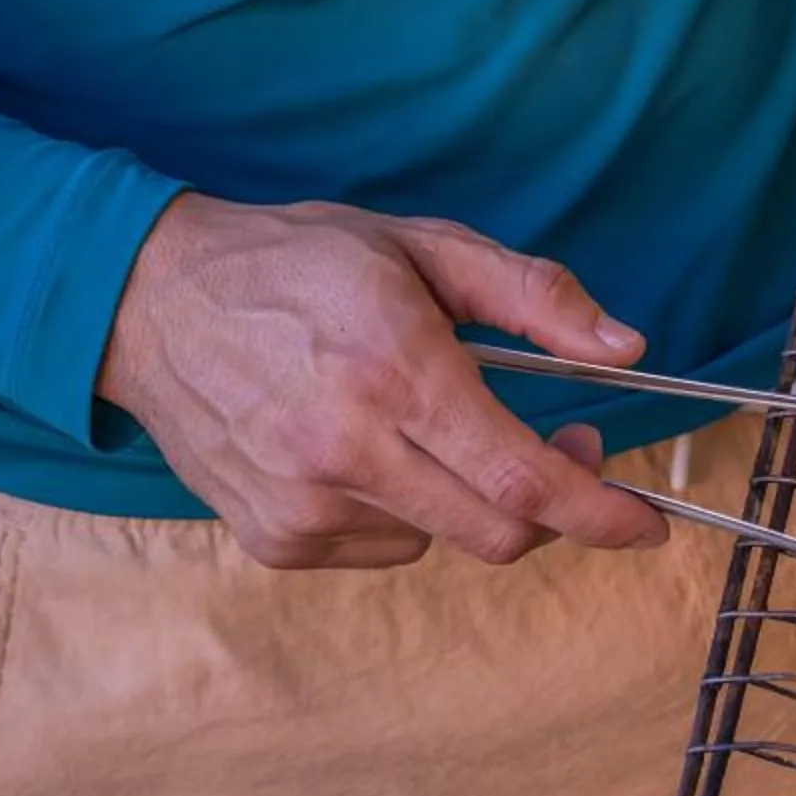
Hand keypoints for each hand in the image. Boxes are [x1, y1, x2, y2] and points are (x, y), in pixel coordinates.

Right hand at [97, 194, 666, 569]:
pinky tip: (370, 450)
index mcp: (394, 371)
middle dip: (554, 506)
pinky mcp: (275, 537)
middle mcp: (347, 449)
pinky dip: (406, 512)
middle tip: (561, 446)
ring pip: (443, 541)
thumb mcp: (424, 247)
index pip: (521, 478)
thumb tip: (626, 348)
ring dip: (471, 498)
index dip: (599, 511)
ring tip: (434, 425)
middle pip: (497, 531)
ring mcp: (304, 504)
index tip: (646, 525)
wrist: (149, 300)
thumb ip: (533, 297)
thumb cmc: (297, 264)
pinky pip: (384, 548)